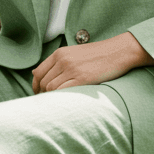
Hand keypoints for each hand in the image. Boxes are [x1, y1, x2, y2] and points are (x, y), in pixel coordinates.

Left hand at [31, 32, 153, 93]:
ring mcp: (71, 69)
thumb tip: (40, 74)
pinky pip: (62, 91)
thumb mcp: (74, 53)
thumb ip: (59, 62)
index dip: (36, 85)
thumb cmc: (97, 55)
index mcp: (60, 53)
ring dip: (51, 97)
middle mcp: (63, 60)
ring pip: (51, 88)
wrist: (118, 52)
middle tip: (47, 101)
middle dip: (42, 93)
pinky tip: (64, 100)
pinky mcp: (81, 79)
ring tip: (56, 102)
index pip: (38, 72)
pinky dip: (60, 97)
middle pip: (43, 81)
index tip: (38, 93)